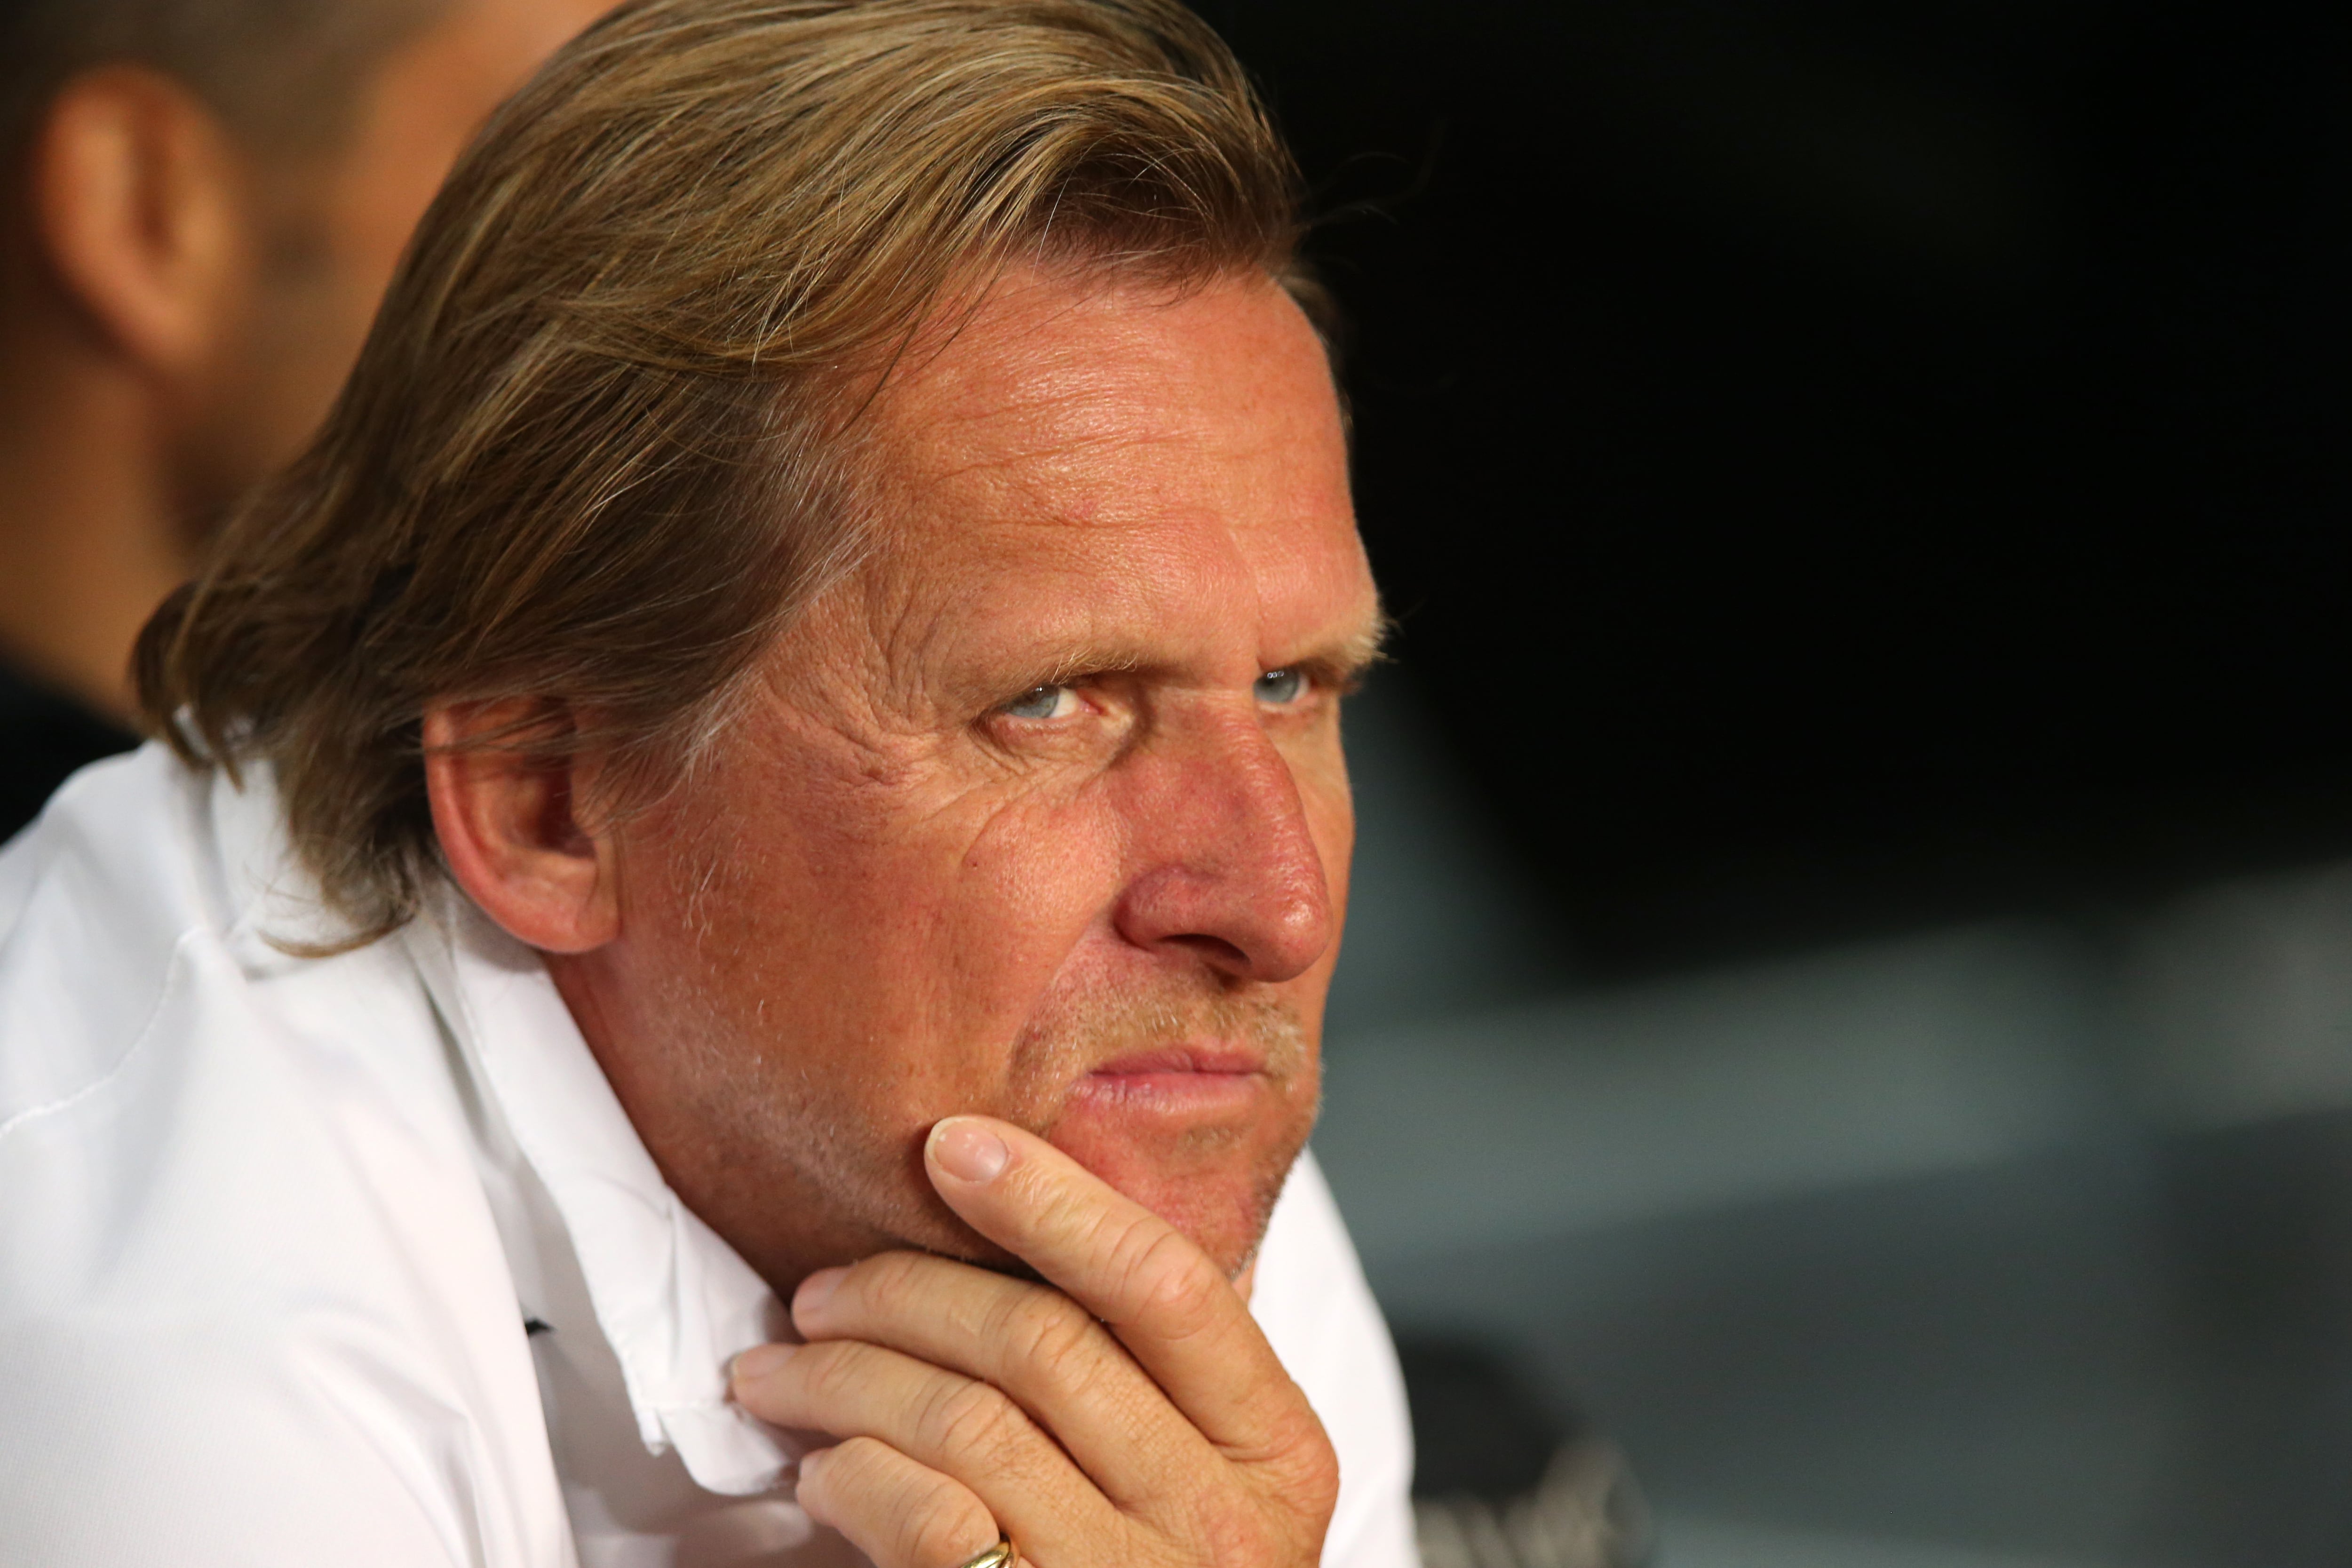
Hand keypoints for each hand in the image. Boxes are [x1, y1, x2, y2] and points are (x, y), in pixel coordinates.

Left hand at [728, 1116, 1338, 1567]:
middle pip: (1043, 1343)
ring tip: (782, 1374)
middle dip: (906, 1292)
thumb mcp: (1208, 1484)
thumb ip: (1164, 1377)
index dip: (1051, 1200)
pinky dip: (857, 1477)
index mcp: (1276, 1453)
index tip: (951, 1145)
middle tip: (821, 1290)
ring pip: (968, 1422)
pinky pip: (928, 1520)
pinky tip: (825, 1472)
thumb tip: (1046, 1226)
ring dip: (847, 1380)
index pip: (1165, 1283)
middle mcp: (1219, 1525)